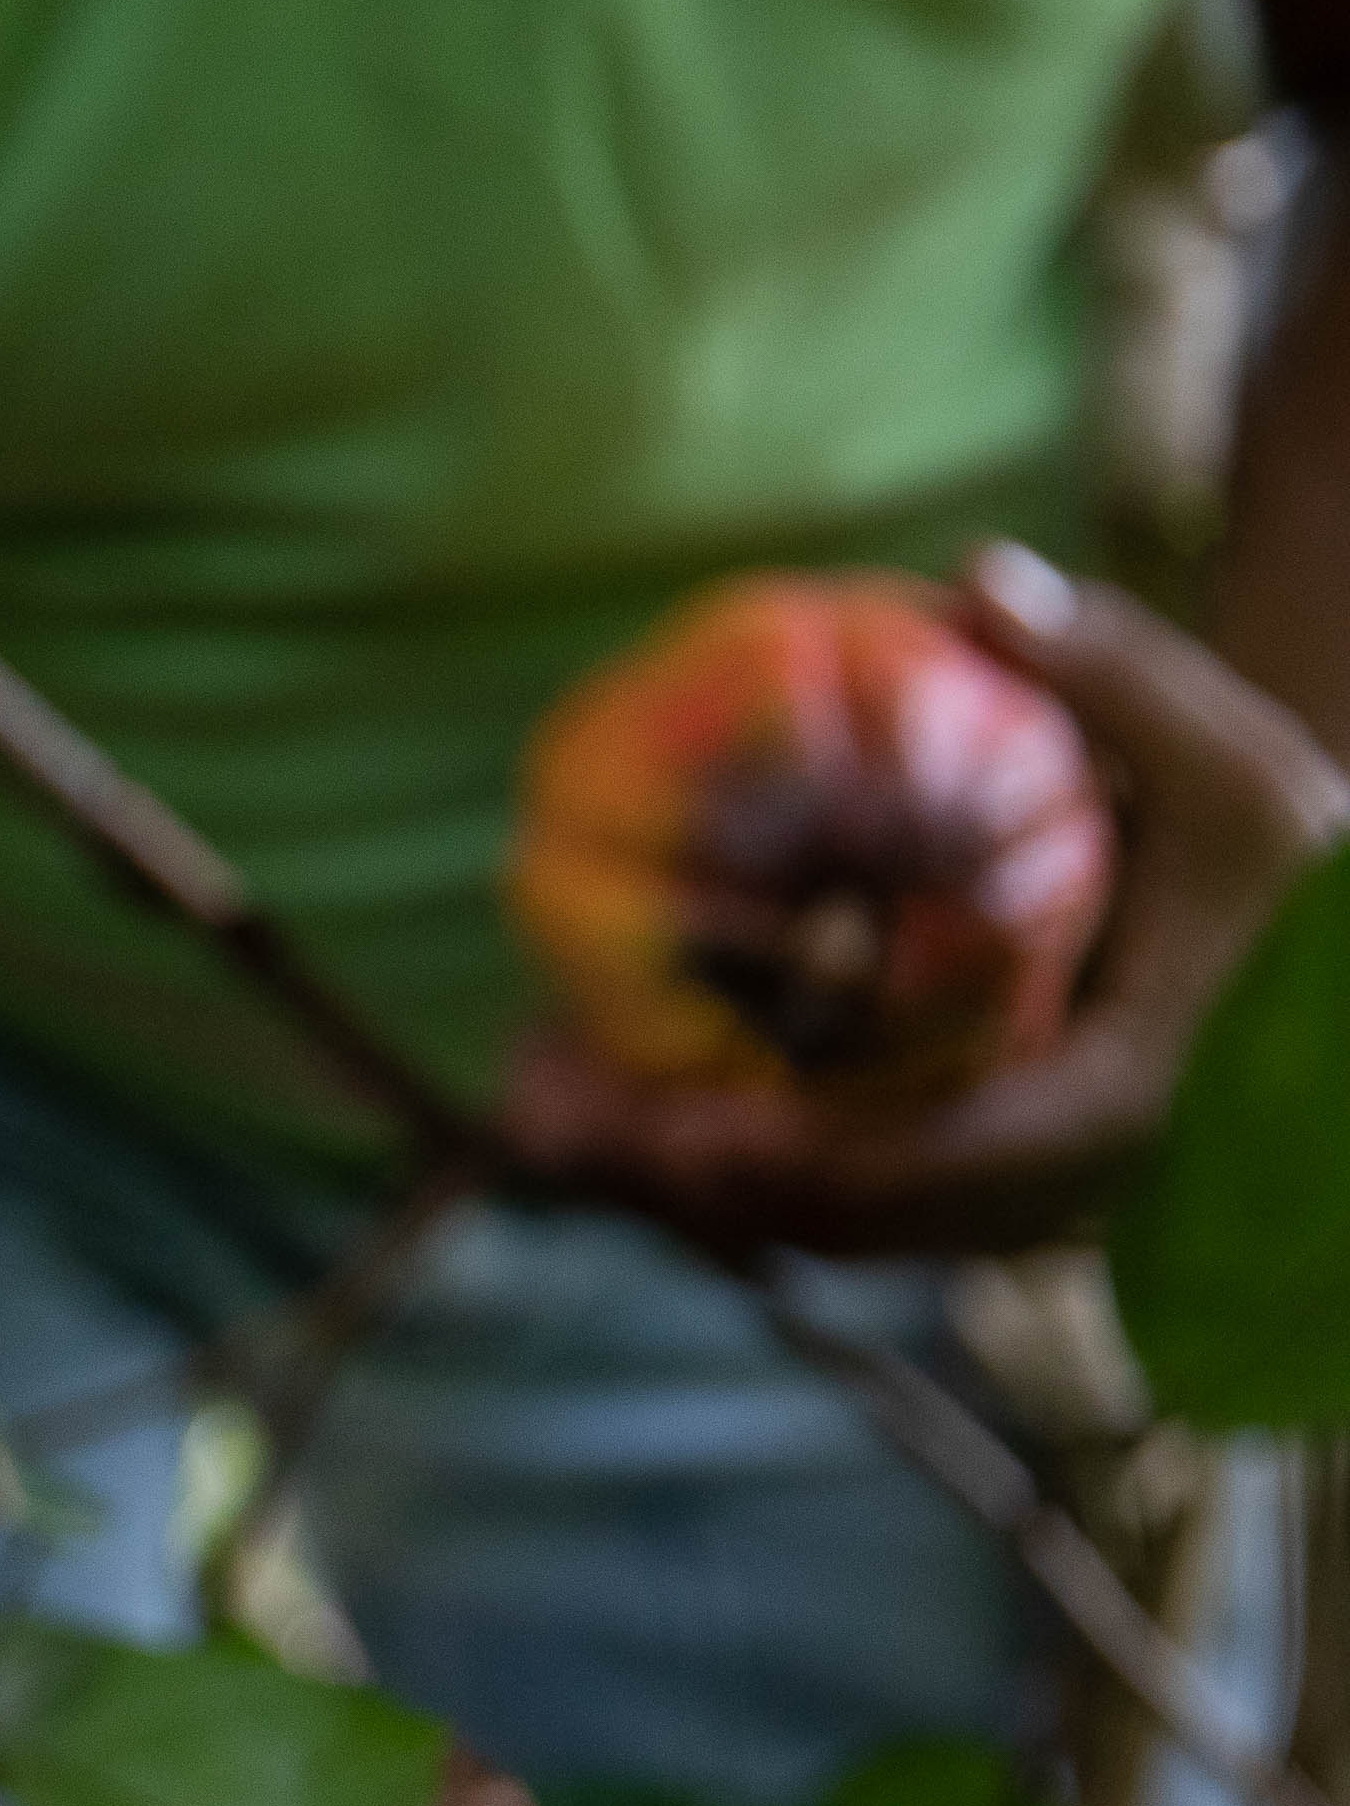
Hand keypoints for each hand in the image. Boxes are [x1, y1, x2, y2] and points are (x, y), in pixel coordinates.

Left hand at [503, 544, 1349, 1257]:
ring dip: (675, 1183)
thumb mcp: (1241, 772)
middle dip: (682, 1181)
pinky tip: (606, 1101)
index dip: (792, 1163)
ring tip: (533, 1103)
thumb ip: (1119, 677)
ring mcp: (1018, 1210)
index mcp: (1115, 1110)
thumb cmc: (1296, 882)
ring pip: (820, 1228)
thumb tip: (980, 577)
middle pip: (836, 1221)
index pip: (929, 1173)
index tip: (673, 1130)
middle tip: (537, 1109)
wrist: (1331, 1000)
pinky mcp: (980, 1197)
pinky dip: (723, 1168)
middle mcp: (1059, 1195)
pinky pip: (834, 1208)